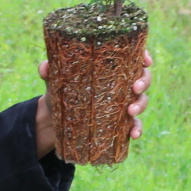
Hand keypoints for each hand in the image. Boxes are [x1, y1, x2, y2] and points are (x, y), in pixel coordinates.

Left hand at [36, 50, 151, 157]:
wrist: (55, 118)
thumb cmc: (60, 91)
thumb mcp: (54, 81)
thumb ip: (49, 71)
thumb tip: (45, 68)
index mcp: (110, 67)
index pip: (133, 56)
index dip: (144, 56)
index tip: (146, 60)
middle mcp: (121, 83)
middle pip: (143, 77)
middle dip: (144, 81)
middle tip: (135, 87)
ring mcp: (123, 103)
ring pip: (142, 100)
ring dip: (141, 105)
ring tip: (130, 111)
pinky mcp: (120, 122)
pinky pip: (135, 125)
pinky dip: (137, 129)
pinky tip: (133, 135)